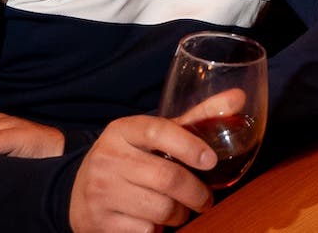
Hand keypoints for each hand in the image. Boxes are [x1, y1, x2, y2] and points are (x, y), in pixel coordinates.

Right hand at [67, 97, 233, 232]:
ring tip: (180, 211)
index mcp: (123, 130)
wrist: (79, 192)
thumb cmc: (131, 158)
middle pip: (167, 177)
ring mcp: (100, 190)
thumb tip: (238, 98)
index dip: (189, 145)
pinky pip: (143, 230)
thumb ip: (196, 118)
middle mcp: (107, 157)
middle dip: (196, 193)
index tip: (211, 161)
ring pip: (159, 208)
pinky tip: (154, 222)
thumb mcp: (155, 135)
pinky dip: (157, 230)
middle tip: (205, 199)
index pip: (159, 131)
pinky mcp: (97, 221)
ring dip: (179, 214)